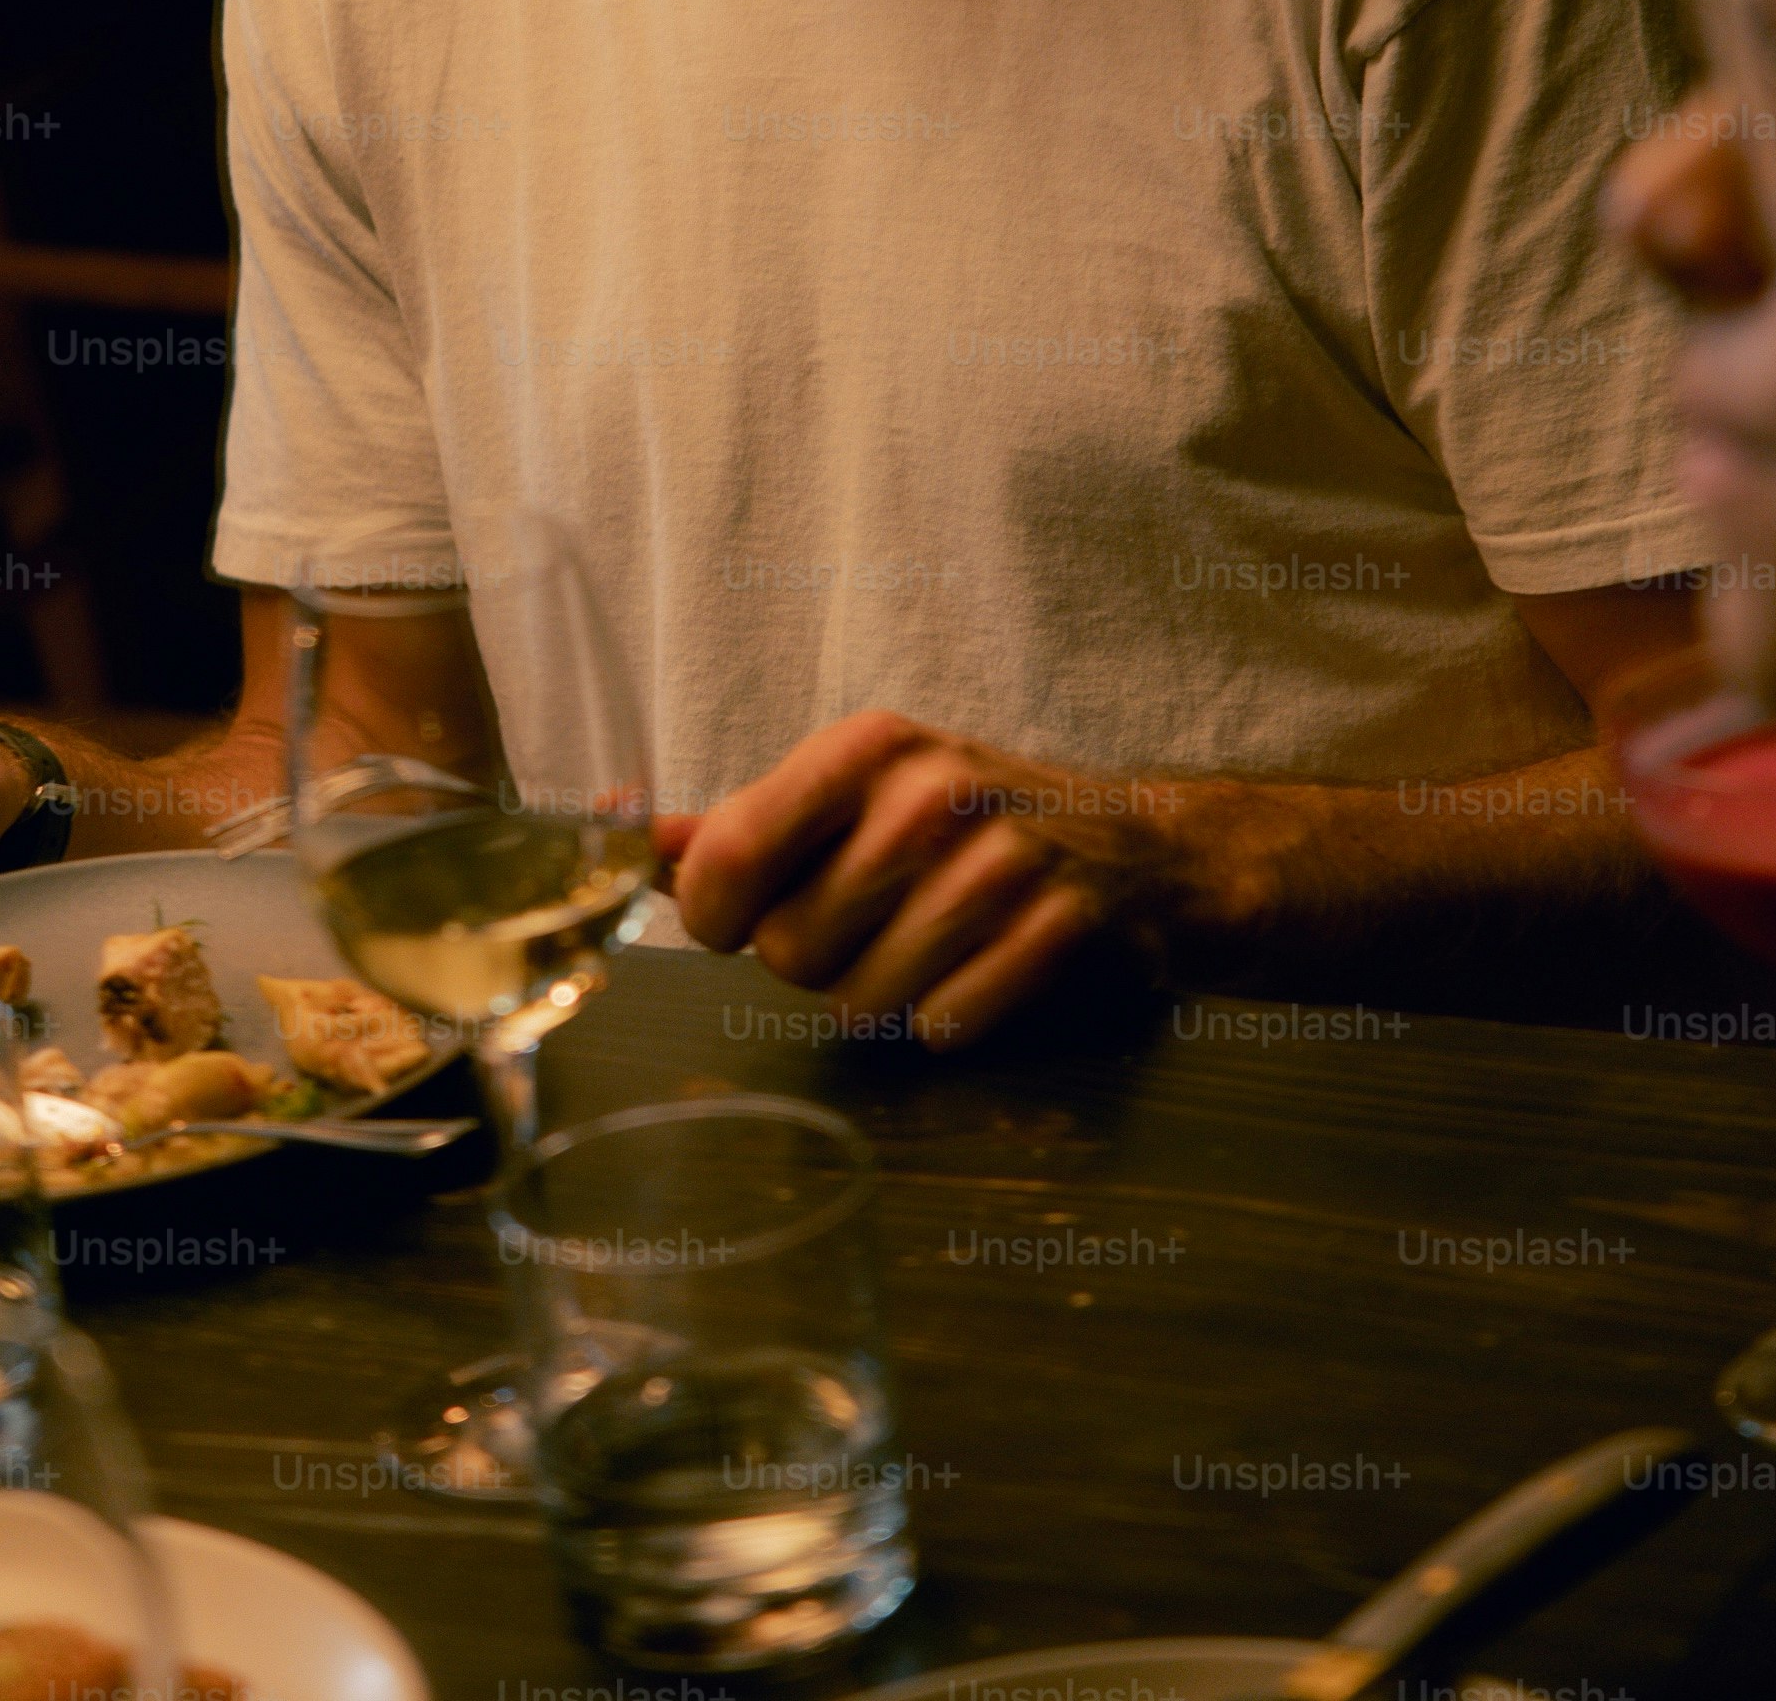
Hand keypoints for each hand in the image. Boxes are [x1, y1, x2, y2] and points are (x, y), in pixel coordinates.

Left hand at [664, 711, 1254, 1047]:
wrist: (1143, 849)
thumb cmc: (970, 827)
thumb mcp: (857, 799)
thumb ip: (740, 827)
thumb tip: (632, 839)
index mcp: (863, 749)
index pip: (724, 858)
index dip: (716, 918)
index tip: (743, 921)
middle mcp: (927, 792)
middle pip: (788, 948)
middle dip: (816, 963)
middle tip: (874, 927)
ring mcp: (1001, 859)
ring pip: (862, 999)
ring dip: (885, 997)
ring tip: (931, 948)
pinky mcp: (1060, 926)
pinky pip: (946, 1024)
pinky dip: (955, 1018)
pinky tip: (985, 973)